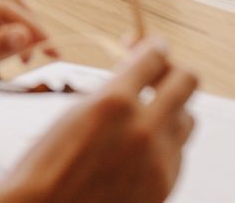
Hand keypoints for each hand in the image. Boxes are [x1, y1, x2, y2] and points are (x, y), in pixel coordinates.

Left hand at [0, 0, 48, 110]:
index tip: (52, 47)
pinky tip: (6, 59)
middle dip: (29, 24)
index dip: (31, 27)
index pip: (3, 8)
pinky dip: (0, 40)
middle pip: (4, 2)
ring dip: (16, 32)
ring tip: (28, 59)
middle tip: (50, 51)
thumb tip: (26, 36)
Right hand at [0, 40, 196, 202]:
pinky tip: (140, 149)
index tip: (151, 47)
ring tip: (145, 115)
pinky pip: (178, 153)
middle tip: (157, 75)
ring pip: (188, 118)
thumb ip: (113, 92)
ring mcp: (158, 160)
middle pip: (187, 81)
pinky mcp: (164, 186)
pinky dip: (165, 144)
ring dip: (171, 111)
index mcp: (114, 102)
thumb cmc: (47, 164)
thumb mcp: (76, 113)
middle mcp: (143, 128)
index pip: (154, 56)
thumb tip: (139, 73)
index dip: (153, 46)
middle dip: (172, 71)